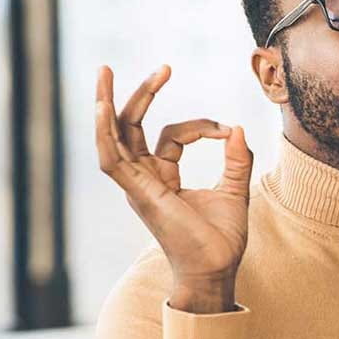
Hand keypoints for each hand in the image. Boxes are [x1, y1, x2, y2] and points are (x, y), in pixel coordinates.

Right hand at [94, 64, 253, 298]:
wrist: (217, 270)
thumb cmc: (222, 241)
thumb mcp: (235, 192)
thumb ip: (236, 161)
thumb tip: (236, 129)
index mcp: (163, 178)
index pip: (171, 136)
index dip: (201, 126)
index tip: (226, 130)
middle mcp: (145, 179)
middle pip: (133, 127)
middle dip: (142, 95)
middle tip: (163, 67)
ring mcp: (138, 186)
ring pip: (114, 136)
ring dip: (108, 103)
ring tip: (104, 71)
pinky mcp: (137, 193)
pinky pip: (111, 159)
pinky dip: (104, 132)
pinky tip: (102, 106)